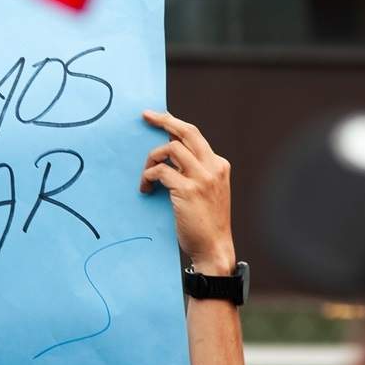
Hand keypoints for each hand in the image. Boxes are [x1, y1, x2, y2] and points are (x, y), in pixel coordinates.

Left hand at [140, 111, 235, 274]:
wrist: (214, 248)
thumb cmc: (207, 223)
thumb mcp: (208, 190)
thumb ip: (195, 171)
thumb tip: (171, 152)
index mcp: (219, 165)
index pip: (195, 135)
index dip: (175, 124)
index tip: (159, 116)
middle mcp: (213, 167)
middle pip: (186, 132)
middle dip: (164, 120)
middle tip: (146, 116)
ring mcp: (202, 178)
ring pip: (171, 149)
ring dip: (152, 159)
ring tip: (146, 176)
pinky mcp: (188, 190)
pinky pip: (161, 172)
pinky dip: (149, 177)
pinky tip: (146, 189)